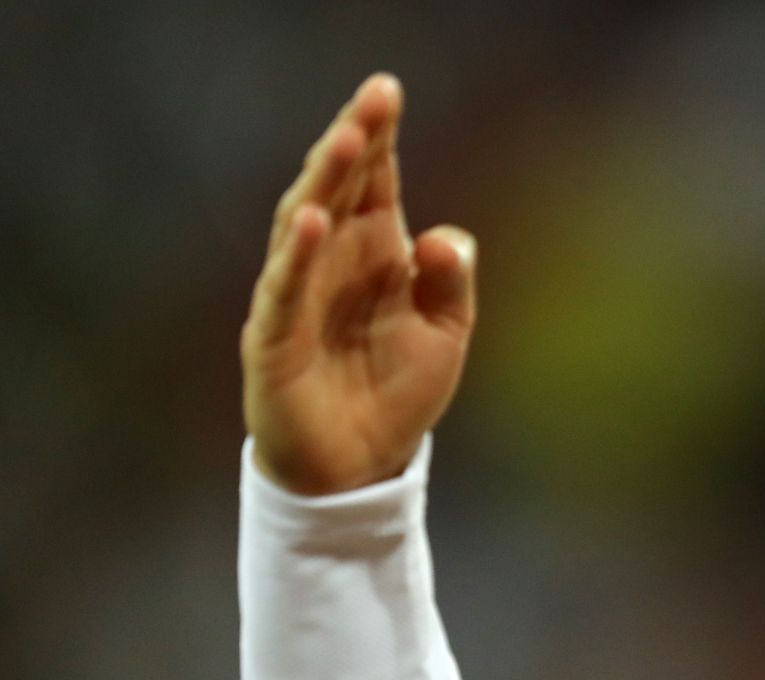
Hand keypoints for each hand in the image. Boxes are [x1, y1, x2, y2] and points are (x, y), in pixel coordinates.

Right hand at [240, 73, 476, 494]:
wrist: (359, 465)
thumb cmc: (396, 391)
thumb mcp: (445, 335)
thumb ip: (452, 284)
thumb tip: (445, 239)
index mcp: (373, 253)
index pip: (373, 183)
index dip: (379, 138)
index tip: (388, 91)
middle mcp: (330, 262)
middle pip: (338, 189)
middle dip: (355, 142)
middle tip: (375, 97)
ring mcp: (297, 295)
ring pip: (304, 225)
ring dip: (325, 182)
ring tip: (348, 140)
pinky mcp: (275, 338)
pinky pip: (283, 290)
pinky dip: (295, 256)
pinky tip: (311, 221)